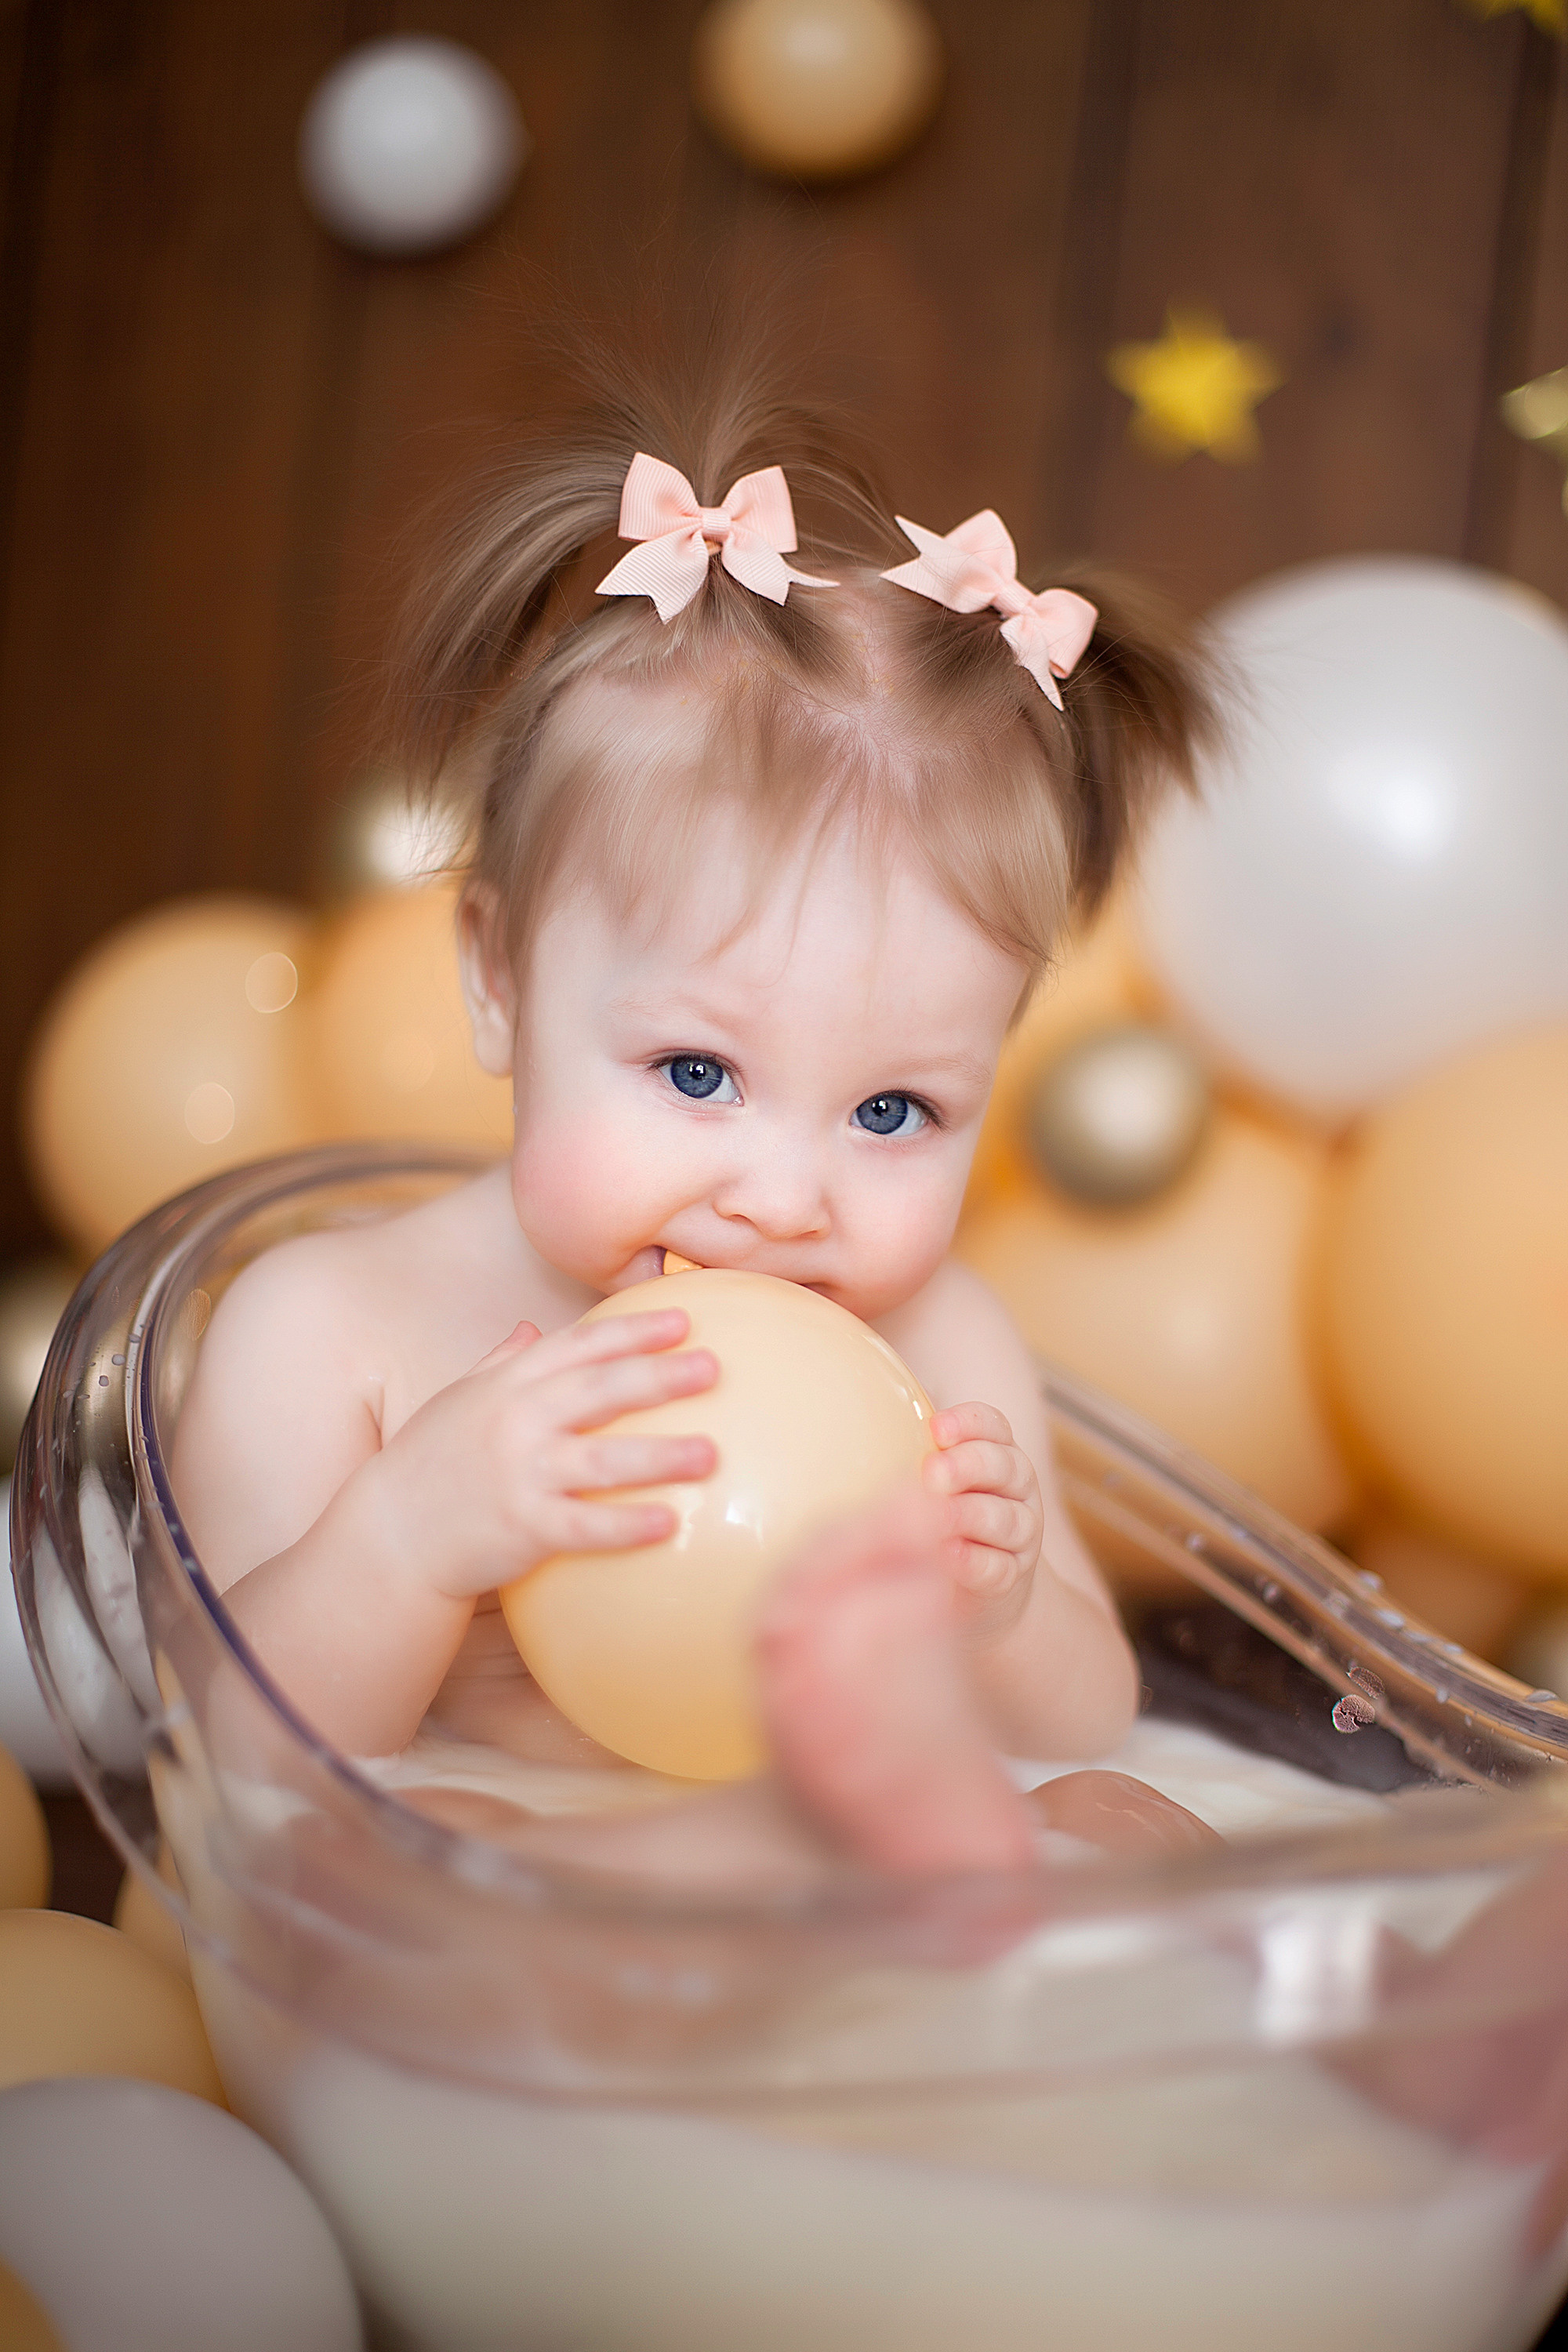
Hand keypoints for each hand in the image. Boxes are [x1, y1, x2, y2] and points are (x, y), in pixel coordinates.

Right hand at [361, 1308, 717, 1602]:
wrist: (389, 1534)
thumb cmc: (431, 1463)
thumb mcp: (458, 1400)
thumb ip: (500, 1362)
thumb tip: (531, 1327)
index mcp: (507, 1384)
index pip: (578, 1346)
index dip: (632, 1330)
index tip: (684, 1318)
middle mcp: (516, 1422)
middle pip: (600, 1390)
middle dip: (659, 1376)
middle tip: (713, 1368)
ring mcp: (520, 1474)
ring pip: (602, 1460)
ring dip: (660, 1456)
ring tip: (711, 1453)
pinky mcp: (523, 1528)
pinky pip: (585, 1526)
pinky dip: (626, 1525)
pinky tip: (669, 1522)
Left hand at [922, 1401, 1043, 1634]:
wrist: (972, 1586)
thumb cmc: (939, 1514)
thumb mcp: (928, 1479)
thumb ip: (911, 1447)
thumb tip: (865, 1414)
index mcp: (996, 1452)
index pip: (993, 1425)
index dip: (969, 1423)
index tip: (936, 1429)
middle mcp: (1016, 1488)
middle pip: (1004, 1466)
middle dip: (967, 1466)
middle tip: (932, 1473)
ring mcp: (1020, 1532)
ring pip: (1006, 1517)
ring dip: (968, 1515)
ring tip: (935, 1517)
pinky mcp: (1012, 1576)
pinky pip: (999, 1566)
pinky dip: (973, 1561)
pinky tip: (946, 1555)